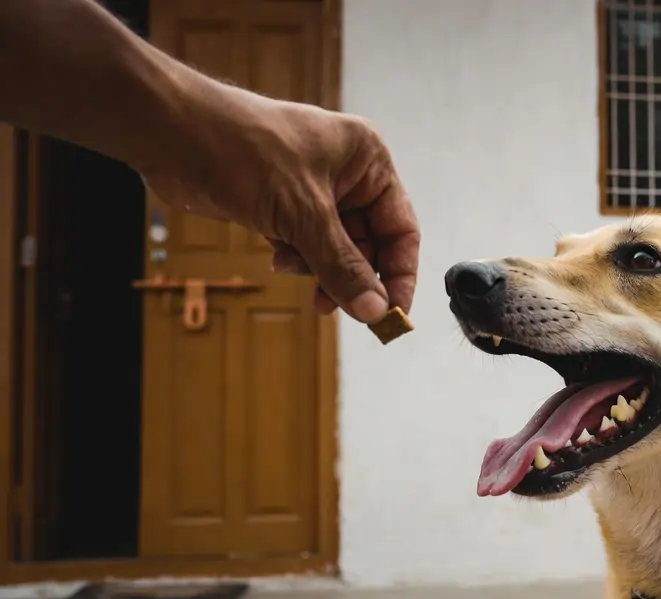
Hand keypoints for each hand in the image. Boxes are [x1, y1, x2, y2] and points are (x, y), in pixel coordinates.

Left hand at [141, 85, 419, 323]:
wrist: (171, 133)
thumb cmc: (241, 149)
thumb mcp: (302, 214)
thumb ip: (341, 266)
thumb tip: (374, 310)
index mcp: (367, 160)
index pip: (402, 228)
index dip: (399, 274)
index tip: (392, 316)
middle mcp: (347, 172)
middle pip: (369, 242)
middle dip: (353, 276)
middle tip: (343, 310)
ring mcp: (314, 187)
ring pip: (336, 248)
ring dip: (319, 268)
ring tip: (294, 269)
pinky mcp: (284, 202)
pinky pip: (306, 243)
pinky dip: (296, 258)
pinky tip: (277, 257)